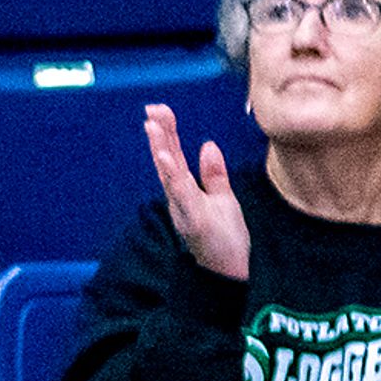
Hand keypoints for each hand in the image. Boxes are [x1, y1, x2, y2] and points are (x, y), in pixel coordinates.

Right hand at [144, 103, 249, 283]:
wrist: (228, 271)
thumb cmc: (224, 238)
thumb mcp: (223, 199)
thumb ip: (213, 174)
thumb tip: (208, 145)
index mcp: (187, 191)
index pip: (175, 157)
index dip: (167, 134)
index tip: (159, 111)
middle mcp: (180, 198)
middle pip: (168, 161)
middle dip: (160, 135)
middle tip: (152, 109)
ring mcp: (185, 208)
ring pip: (170, 174)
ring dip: (161, 150)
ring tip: (153, 127)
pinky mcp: (194, 219)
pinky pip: (181, 193)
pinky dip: (172, 174)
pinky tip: (166, 156)